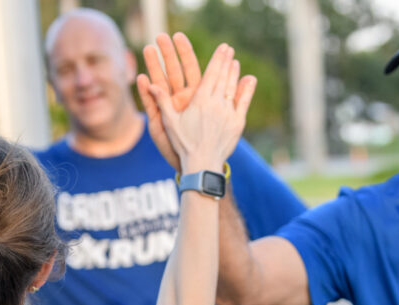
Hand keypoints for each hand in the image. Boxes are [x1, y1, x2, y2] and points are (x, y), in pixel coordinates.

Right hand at [140, 40, 255, 173]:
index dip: (217, 59)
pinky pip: (243, 102)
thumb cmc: (183, 144)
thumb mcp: (170, 123)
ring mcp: (228, 113)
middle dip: (226, 61)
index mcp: (200, 101)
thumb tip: (150, 83)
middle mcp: (217, 104)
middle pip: (223, 77)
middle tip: (229, 49)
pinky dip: (246, 89)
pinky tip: (248, 79)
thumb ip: (162, 101)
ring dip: (234, 73)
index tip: (222, 48)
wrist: (202, 164)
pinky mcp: (237, 123)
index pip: (211, 74)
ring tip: (235, 62)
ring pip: (233, 87)